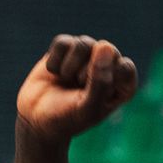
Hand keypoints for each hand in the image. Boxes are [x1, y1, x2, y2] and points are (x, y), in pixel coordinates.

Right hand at [17, 35, 139, 146]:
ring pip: (83, 44)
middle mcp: (109, 66)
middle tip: (77, 90)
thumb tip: (105, 45)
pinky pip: (63, 42)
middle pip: (104, 50)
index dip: (105, 80)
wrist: (37, 119)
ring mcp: (88, 54)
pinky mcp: (67, 48)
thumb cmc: (68, 118)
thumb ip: (101, 81)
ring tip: (66, 81)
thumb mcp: (87, 108)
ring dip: (69, 67)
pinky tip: (54, 74)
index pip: (125, 68)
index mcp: (123, 84)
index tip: (93, 96)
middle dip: (85, 73)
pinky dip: (55, 61)